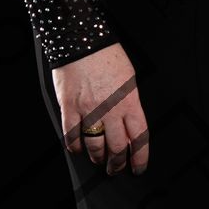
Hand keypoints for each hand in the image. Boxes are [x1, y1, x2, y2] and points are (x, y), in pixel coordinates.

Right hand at [51, 43, 149, 175]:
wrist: (82, 40)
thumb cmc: (107, 55)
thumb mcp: (129, 78)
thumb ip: (129, 102)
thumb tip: (129, 125)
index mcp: (129, 100)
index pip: (139, 136)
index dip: (140, 157)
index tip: (138, 167)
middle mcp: (110, 107)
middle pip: (116, 147)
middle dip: (117, 163)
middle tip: (116, 168)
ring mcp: (88, 108)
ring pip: (94, 145)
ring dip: (97, 157)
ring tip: (98, 160)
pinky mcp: (69, 106)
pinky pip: (71, 135)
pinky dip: (75, 146)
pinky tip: (78, 149)